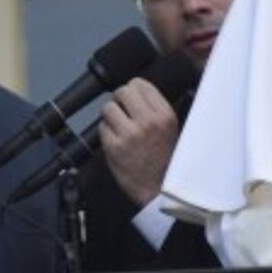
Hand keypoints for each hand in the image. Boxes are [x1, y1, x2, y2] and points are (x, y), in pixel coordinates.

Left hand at [100, 77, 180, 207]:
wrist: (158, 188)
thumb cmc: (164, 159)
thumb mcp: (170, 128)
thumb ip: (154, 108)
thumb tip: (134, 90)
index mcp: (165, 114)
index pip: (140, 84)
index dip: (133, 91)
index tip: (132, 99)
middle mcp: (148, 121)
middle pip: (122, 91)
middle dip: (119, 100)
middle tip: (122, 111)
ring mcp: (130, 134)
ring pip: (108, 108)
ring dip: (111, 116)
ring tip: (119, 127)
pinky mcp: (114, 147)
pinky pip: (102, 127)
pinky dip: (106, 132)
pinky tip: (116, 140)